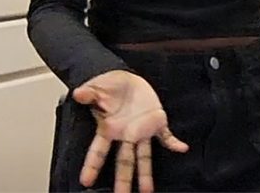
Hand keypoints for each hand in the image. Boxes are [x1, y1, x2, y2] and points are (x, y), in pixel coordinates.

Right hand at [73, 69, 187, 192]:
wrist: (127, 79)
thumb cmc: (110, 87)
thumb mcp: (98, 88)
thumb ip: (90, 94)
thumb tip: (78, 94)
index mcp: (109, 129)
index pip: (98, 151)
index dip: (92, 165)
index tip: (85, 181)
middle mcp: (125, 135)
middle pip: (123, 161)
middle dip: (123, 179)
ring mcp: (141, 131)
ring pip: (143, 156)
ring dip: (146, 173)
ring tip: (147, 191)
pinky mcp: (156, 123)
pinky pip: (166, 136)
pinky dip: (173, 143)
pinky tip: (181, 148)